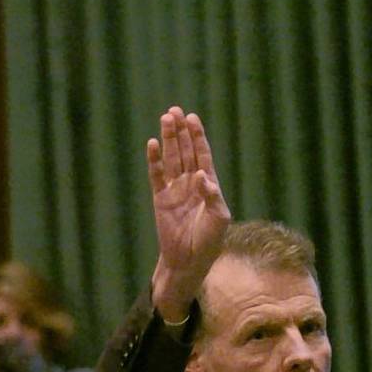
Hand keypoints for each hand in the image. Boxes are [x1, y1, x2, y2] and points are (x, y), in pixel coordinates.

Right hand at [146, 106, 232, 319]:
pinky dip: (154, 161)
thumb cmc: (210, 240)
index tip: (193, 118)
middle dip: (181, 131)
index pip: (202, 154)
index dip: (198, 136)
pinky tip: (151, 145)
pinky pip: (156, 176)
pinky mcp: (160, 198)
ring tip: (165, 120)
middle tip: (175, 111)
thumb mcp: (219, 217)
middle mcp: (190, 182)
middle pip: (185, 151)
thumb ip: (212, 195)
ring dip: (168, 140)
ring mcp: (174, 189)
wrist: (189, 260)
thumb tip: (200, 175)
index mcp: (208, 184)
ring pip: (171, 158)